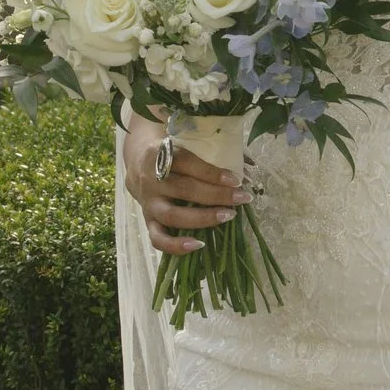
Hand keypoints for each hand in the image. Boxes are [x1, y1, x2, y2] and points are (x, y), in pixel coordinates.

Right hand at [123, 113, 248, 256]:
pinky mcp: (148, 221)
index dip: (211, 172)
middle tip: (242, 198)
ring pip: (173, 215)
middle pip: (184, 189)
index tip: (236, 179)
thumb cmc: (174, 154)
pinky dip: (176, 246)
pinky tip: (199, 245)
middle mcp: (151, 180)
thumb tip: (250, 164)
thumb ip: (214, 150)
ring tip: (228, 216)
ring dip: (203, 218)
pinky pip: (158, 239)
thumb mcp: (186, 143)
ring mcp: (148, 203)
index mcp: (160, 154)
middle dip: (216, 195)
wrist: (139, 165)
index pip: (186, 162)